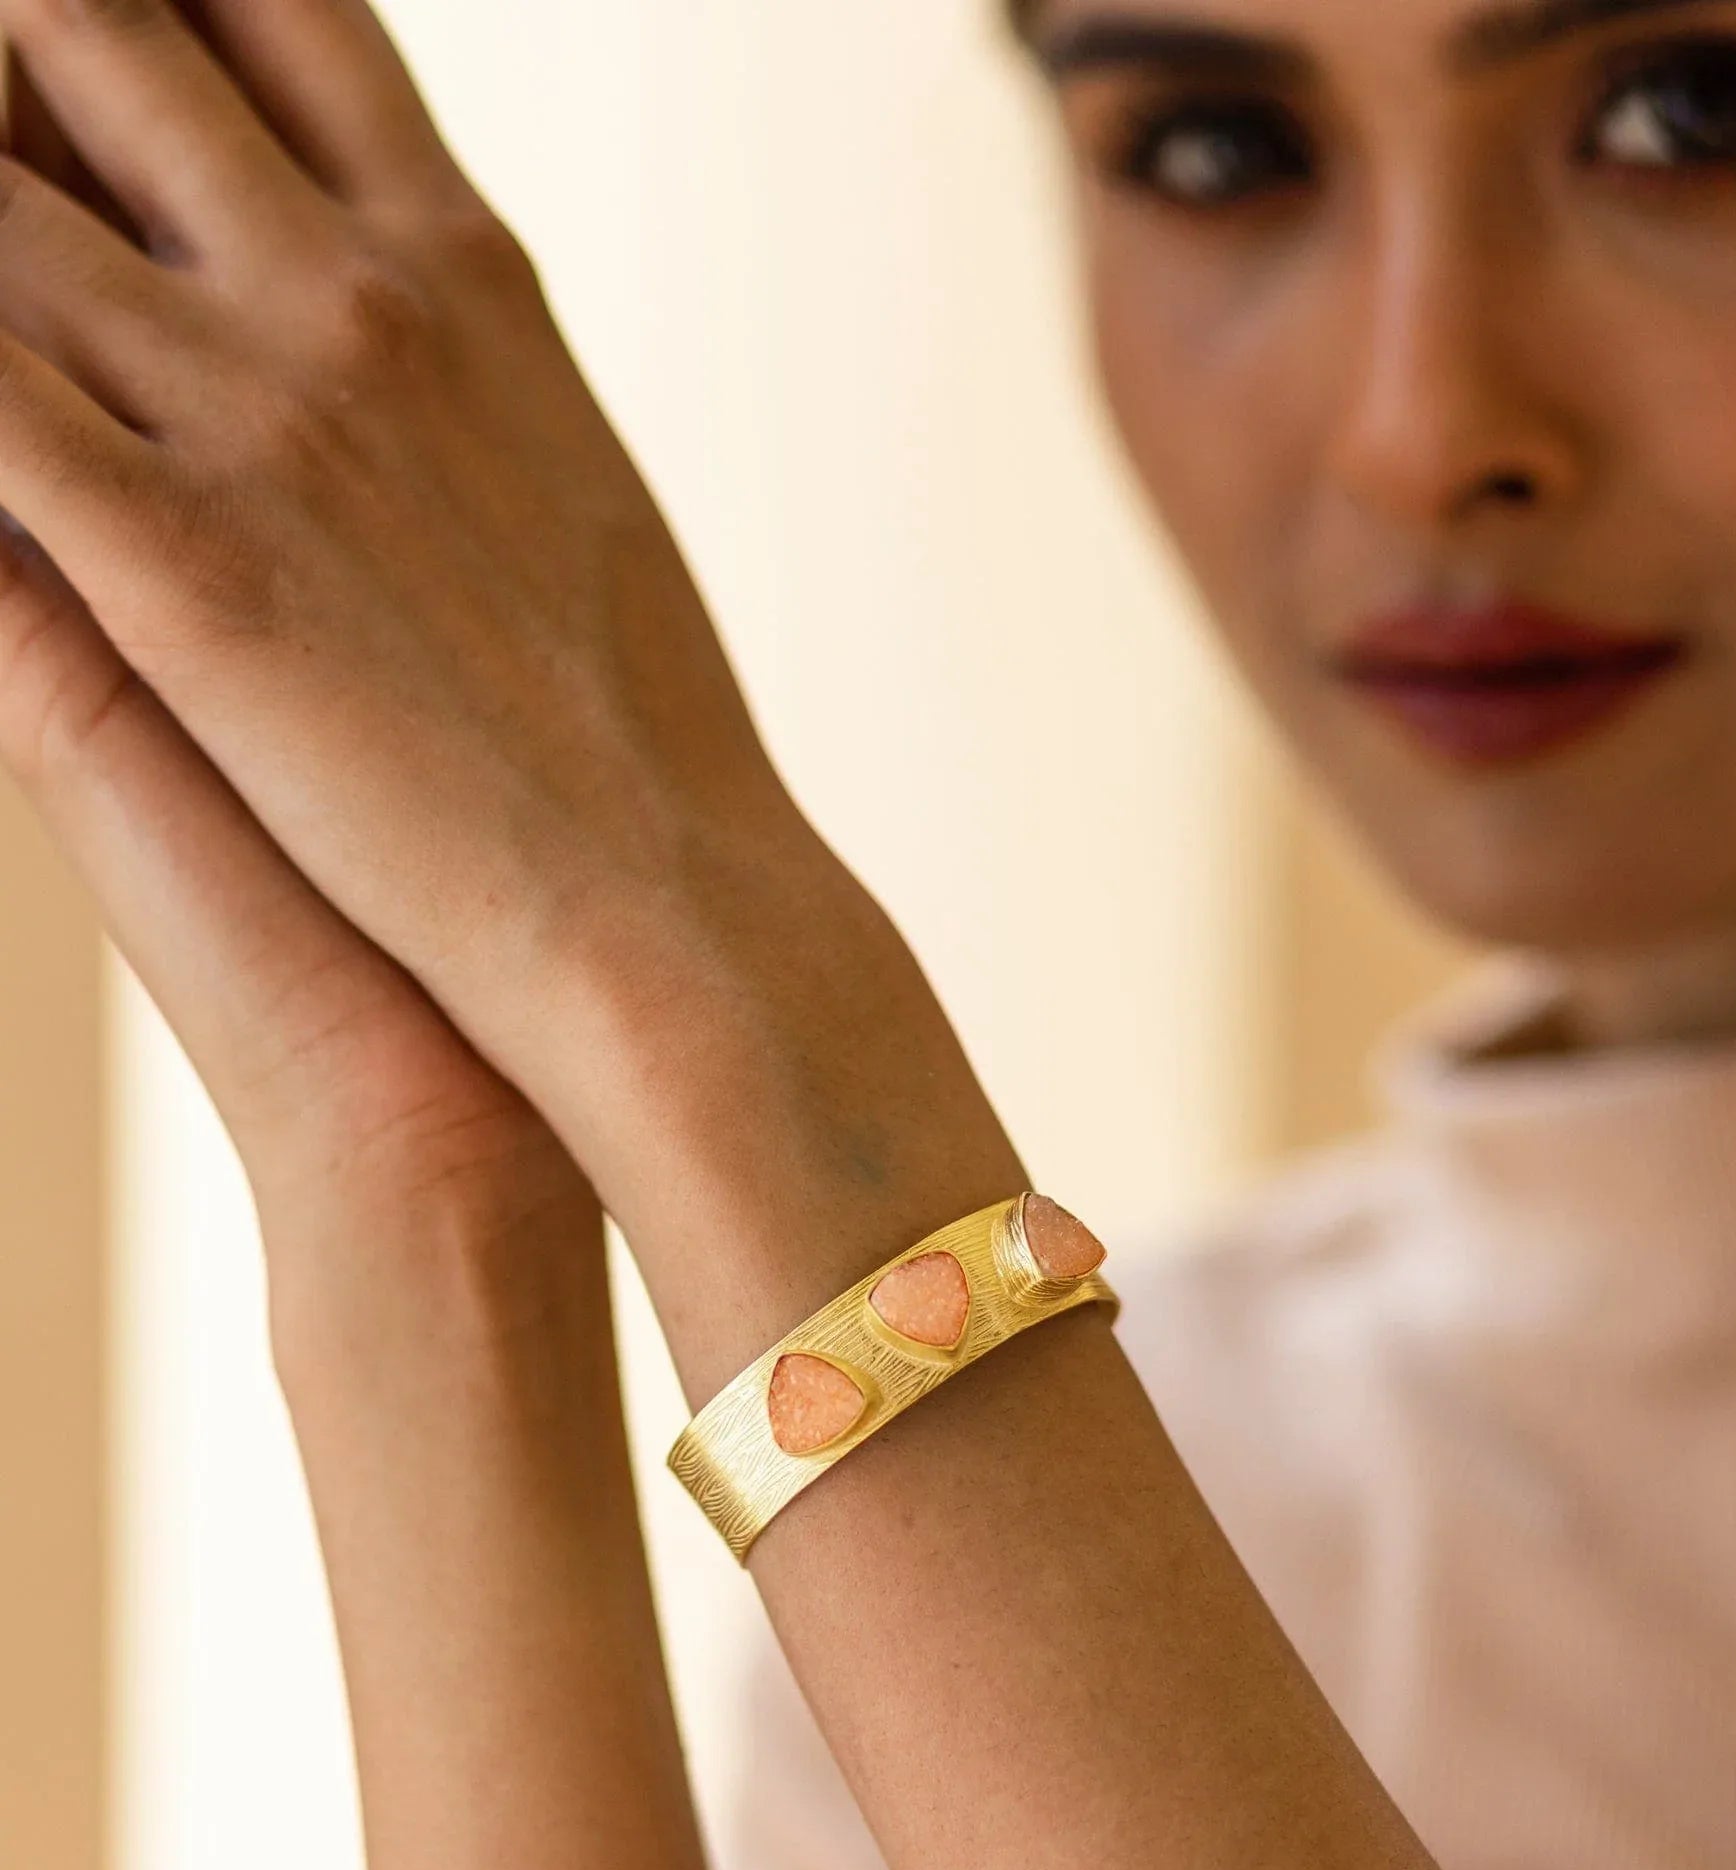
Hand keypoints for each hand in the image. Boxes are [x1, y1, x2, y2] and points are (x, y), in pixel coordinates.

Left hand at [0, 0, 803, 1155]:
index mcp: (462, 269)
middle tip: (10, 128)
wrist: (670, 915)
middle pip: (96, 24)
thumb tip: (387, 325)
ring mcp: (262, 412)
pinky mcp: (176, 562)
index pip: (280, 6)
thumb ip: (450, 370)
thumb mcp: (560, 488)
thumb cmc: (634, 738)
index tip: (128, 31)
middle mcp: (358, 295)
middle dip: (24, 54)